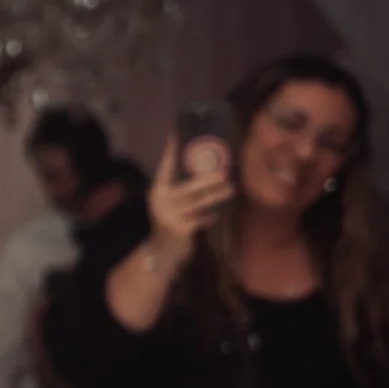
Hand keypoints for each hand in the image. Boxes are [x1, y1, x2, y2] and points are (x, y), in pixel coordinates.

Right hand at [143, 139, 231, 271]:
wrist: (162, 252)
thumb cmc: (170, 223)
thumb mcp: (169, 204)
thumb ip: (179, 189)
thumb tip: (203, 169)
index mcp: (157, 192)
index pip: (165, 168)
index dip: (170, 152)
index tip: (175, 134)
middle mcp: (161, 202)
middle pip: (188, 187)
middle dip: (207, 179)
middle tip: (224, 171)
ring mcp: (171, 217)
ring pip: (199, 203)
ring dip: (217, 195)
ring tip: (231, 188)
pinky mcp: (183, 230)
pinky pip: (204, 218)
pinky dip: (215, 214)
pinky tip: (225, 210)